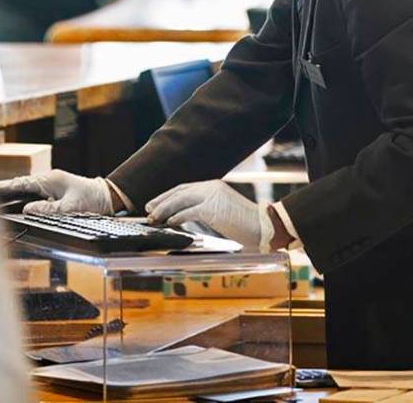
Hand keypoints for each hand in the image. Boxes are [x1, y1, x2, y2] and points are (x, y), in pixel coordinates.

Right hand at [0, 170, 115, 214]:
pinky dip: (17, 201)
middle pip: (15, 187)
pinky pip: (29, 196)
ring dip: (6, 197)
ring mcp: (47, 187)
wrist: (107, 197)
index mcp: (47, 180)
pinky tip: (8, 207)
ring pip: (21, 192)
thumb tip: (26, 210)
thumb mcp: (71, 207)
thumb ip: (49, 209)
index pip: (18, 184)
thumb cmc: (92, 200)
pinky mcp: (51, 194)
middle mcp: (45, 181)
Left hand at [145, 180, 271, 251]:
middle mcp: (211, 187)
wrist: (264, 226)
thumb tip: (185, 216)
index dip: (168, 196)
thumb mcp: (223, 211)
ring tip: (154, 218)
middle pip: (179, 191)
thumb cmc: (246, 223)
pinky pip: (188, 212)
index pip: (184, 188)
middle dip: (161, 200)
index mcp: (213, 186)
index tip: (155, 203)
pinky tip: (169, 222)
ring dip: (164, 209)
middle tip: (148, 209)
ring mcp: (212, 196)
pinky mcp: (213, 209)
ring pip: (180, 200)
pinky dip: (176, 217)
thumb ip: (206, 209)